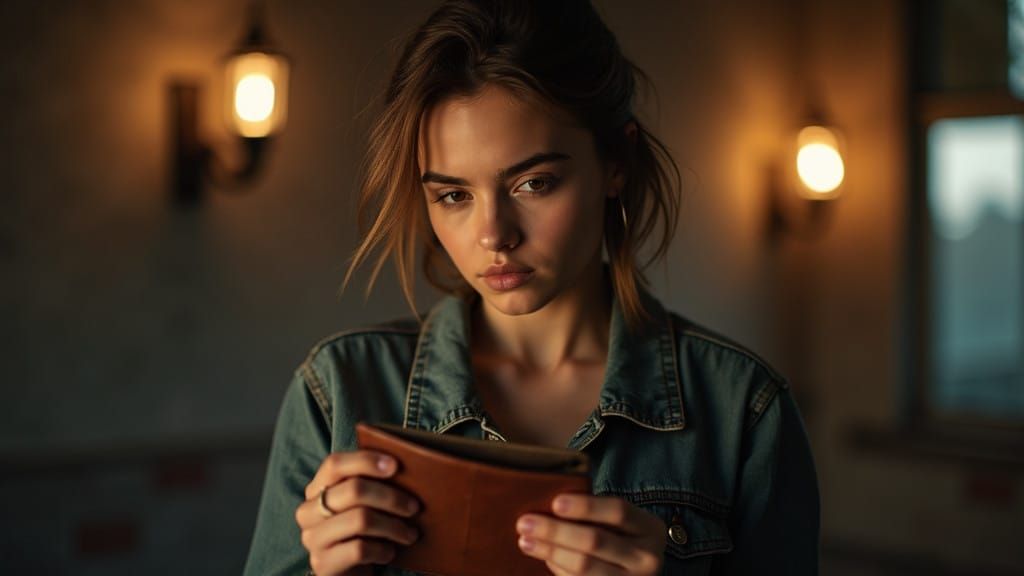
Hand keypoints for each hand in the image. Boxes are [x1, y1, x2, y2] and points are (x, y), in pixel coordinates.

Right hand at [294, 450, 420, 575]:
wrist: (348, 575)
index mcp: (316, 490)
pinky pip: (360, 549)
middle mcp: (308, 512)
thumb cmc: (361, 534)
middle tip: (414, 507)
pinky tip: (390, 552)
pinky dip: (382, 550)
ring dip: (393, 526)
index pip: (334, 464)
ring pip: (361, 519)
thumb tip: (401, 469)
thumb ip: (370, 486)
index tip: (395, 466)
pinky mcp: (322, 564)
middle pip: (354, 490)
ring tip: (410, 534)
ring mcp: (312, 539)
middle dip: (391, 497)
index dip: (365, 461)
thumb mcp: (363, 507)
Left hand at [515, 494, 665, 574]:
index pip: (618, 511)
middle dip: (555, 531)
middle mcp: (647, 558)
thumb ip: (595, 513)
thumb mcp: (621, 523)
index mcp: (649, 528)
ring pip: (584, 567)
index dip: (586, 506)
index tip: (555, 502)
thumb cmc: (621, 537)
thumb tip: (548, 506)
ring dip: (550, 552)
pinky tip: (545, 557)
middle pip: (595, 541)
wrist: (640, 572)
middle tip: (525, 523)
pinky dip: (558, 569)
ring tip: (526, 541)